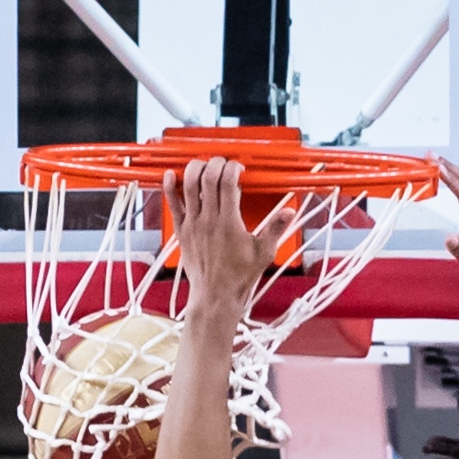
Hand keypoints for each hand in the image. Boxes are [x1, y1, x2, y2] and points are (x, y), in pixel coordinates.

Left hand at [167, 158, 294, 324]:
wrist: (215, 295)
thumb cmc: (238, 277)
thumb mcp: (263, 253)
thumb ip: (276, 229)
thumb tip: (289, 212)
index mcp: (229, 223)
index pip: (227, 184)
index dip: (232, 169)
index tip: (238, 169)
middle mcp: (208, 221)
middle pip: (207, 179)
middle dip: (216, 164)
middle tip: (223, 163)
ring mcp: (192, 225)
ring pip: (188, 186)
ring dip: (195, 169)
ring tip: (204, 164)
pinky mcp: (181, 231)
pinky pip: (172, 204)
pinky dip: (169, 187)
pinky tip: (171, 174)